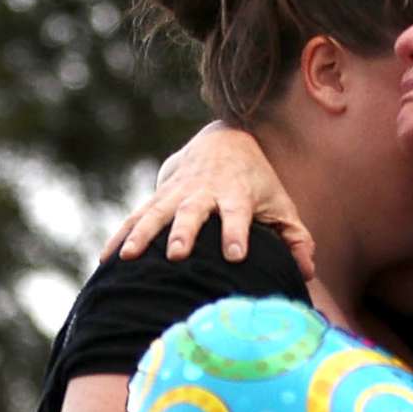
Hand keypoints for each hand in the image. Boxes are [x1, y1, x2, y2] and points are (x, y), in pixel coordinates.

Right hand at [104, 125, 316, 276]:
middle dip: (184, 232)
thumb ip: (296, 238)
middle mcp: (204, 192)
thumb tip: (307, 271)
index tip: (235, 254)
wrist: (222, 140)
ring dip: (142, 235)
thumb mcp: (281, 204)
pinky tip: (105, 260)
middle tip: (178, 254)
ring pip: (156, 213)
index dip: (236, 231)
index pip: (237, 213)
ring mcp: (177, 193)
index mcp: (236, 193)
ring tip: (129, 259)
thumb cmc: (257, 183)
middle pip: (192, 212)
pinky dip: (120, 236)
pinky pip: (135, 218)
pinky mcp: (158, 198)